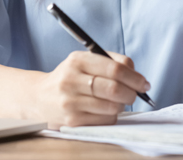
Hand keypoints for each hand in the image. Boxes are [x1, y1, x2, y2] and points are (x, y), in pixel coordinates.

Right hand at [34, 51, 150, 128]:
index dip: (134, 77)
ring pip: (113, 107)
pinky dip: (111, 115)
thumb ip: (110, 62)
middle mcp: (71, 80)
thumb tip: (136, 73)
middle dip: (132, 93)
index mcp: (77, 60)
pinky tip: (103, 110)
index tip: (144, 82)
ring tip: (116, 101)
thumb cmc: (69, 78)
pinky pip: (105, 120)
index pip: (114, 68)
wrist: (39, 98)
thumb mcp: (83, 62)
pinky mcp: (72, 121)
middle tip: (135, 94)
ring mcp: (70, 102)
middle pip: (115, 88)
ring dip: (121, 105)